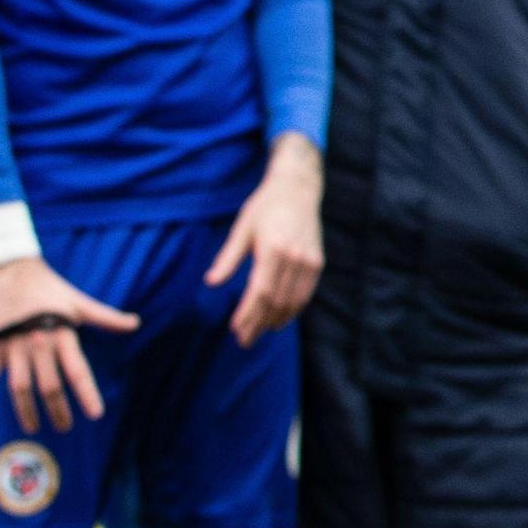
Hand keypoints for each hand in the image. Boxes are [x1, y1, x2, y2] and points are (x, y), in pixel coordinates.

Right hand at [0, 257, 141, 433]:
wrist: (10, 268)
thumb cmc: (48, 287)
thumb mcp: (78, 301)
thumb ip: (105, 317)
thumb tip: (135, 323)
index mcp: (62, 334)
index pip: (78, 370)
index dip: (87, 394)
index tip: (96, 414)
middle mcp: (38, 343)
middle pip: (49, 385)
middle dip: (58, 410)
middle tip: (65, 428)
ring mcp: (13, 346)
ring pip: (21, 387)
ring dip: (27, 410)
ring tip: (34, 428)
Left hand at [207, 135, 325, 344]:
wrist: (297, 188)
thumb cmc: (265, 207)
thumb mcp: (242, 229)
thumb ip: (228, 258)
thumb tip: (210, 282)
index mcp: (272, 249)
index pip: (260, 292)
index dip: (248, 314)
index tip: (236, 329)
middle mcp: (294, 257)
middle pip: (276, 301)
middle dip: (259, 323)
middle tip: (244, 339)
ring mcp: (309, 261)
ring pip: (292, 301)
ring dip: (275, 320)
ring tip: (259, 332)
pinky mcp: (317, 262)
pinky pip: (305, 294)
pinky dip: (293, 309)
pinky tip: (280, 318)